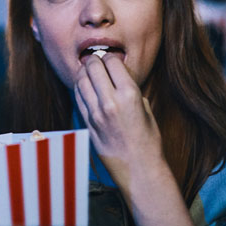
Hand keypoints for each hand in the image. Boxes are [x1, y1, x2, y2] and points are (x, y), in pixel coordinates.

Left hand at [74, 54, 163, 184]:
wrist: (138, 169)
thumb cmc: (147, 140)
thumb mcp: (145, 108)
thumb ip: (130, 90)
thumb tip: (117, 75)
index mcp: (129, 95)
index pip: (112, 61)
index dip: (110, 56)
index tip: (110, 58)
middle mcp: (110, 101)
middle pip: (93, 67)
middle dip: (94, 60)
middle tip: (96, 60)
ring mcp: (96, 113)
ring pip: (80, 80)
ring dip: (84, 72)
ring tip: (88, 71)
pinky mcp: (87, 123)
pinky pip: (78, 97)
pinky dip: (80, 88)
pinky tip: (84, 86)